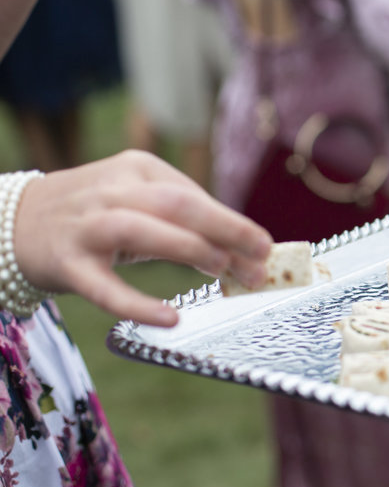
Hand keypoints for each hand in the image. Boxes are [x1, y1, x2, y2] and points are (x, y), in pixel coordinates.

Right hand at [12, 150, 272, 326]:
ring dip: (189, 248)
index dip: (234, 223)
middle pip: (176, 204)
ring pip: (142, 230)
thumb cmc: (98, 213)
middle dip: (226, 229)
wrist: (16, 220)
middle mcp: (112, 190)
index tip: (265, 249)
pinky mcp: (67, 264)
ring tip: (222, 269)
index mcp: (138, 168)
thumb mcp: (140, 201)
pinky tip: (170, 318)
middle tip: (260, 257)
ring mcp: (87, 226)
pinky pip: (104, 287)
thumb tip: (248, 253)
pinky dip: (138, 304)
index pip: (194, 195)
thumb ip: (188, 222)